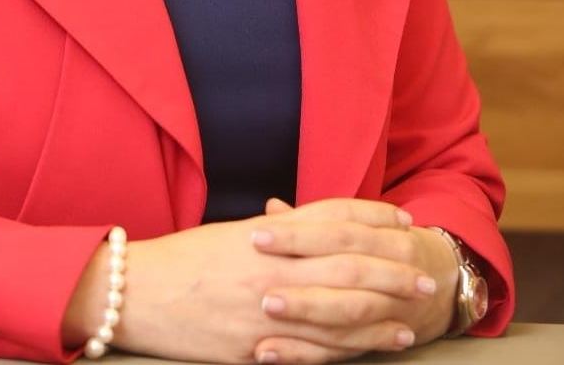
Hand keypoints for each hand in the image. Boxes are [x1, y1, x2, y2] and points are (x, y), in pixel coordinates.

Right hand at [63, 199, 440, 363]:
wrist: (138, 291)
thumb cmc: (181, 262)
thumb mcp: (227, 237)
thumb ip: (269, 233)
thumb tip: (296, 222)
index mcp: (266, 234)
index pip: (331, 217)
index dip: (371, 215)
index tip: (401, 218)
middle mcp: (275, 265)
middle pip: (349, 260)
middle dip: (392, 265)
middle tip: (425, 272)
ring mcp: (270, 307)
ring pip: (343, 307)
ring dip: (386, 309)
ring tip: (416, 313)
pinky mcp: (260, 346)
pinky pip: (320, 347)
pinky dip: (355, 345)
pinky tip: (380, 345)